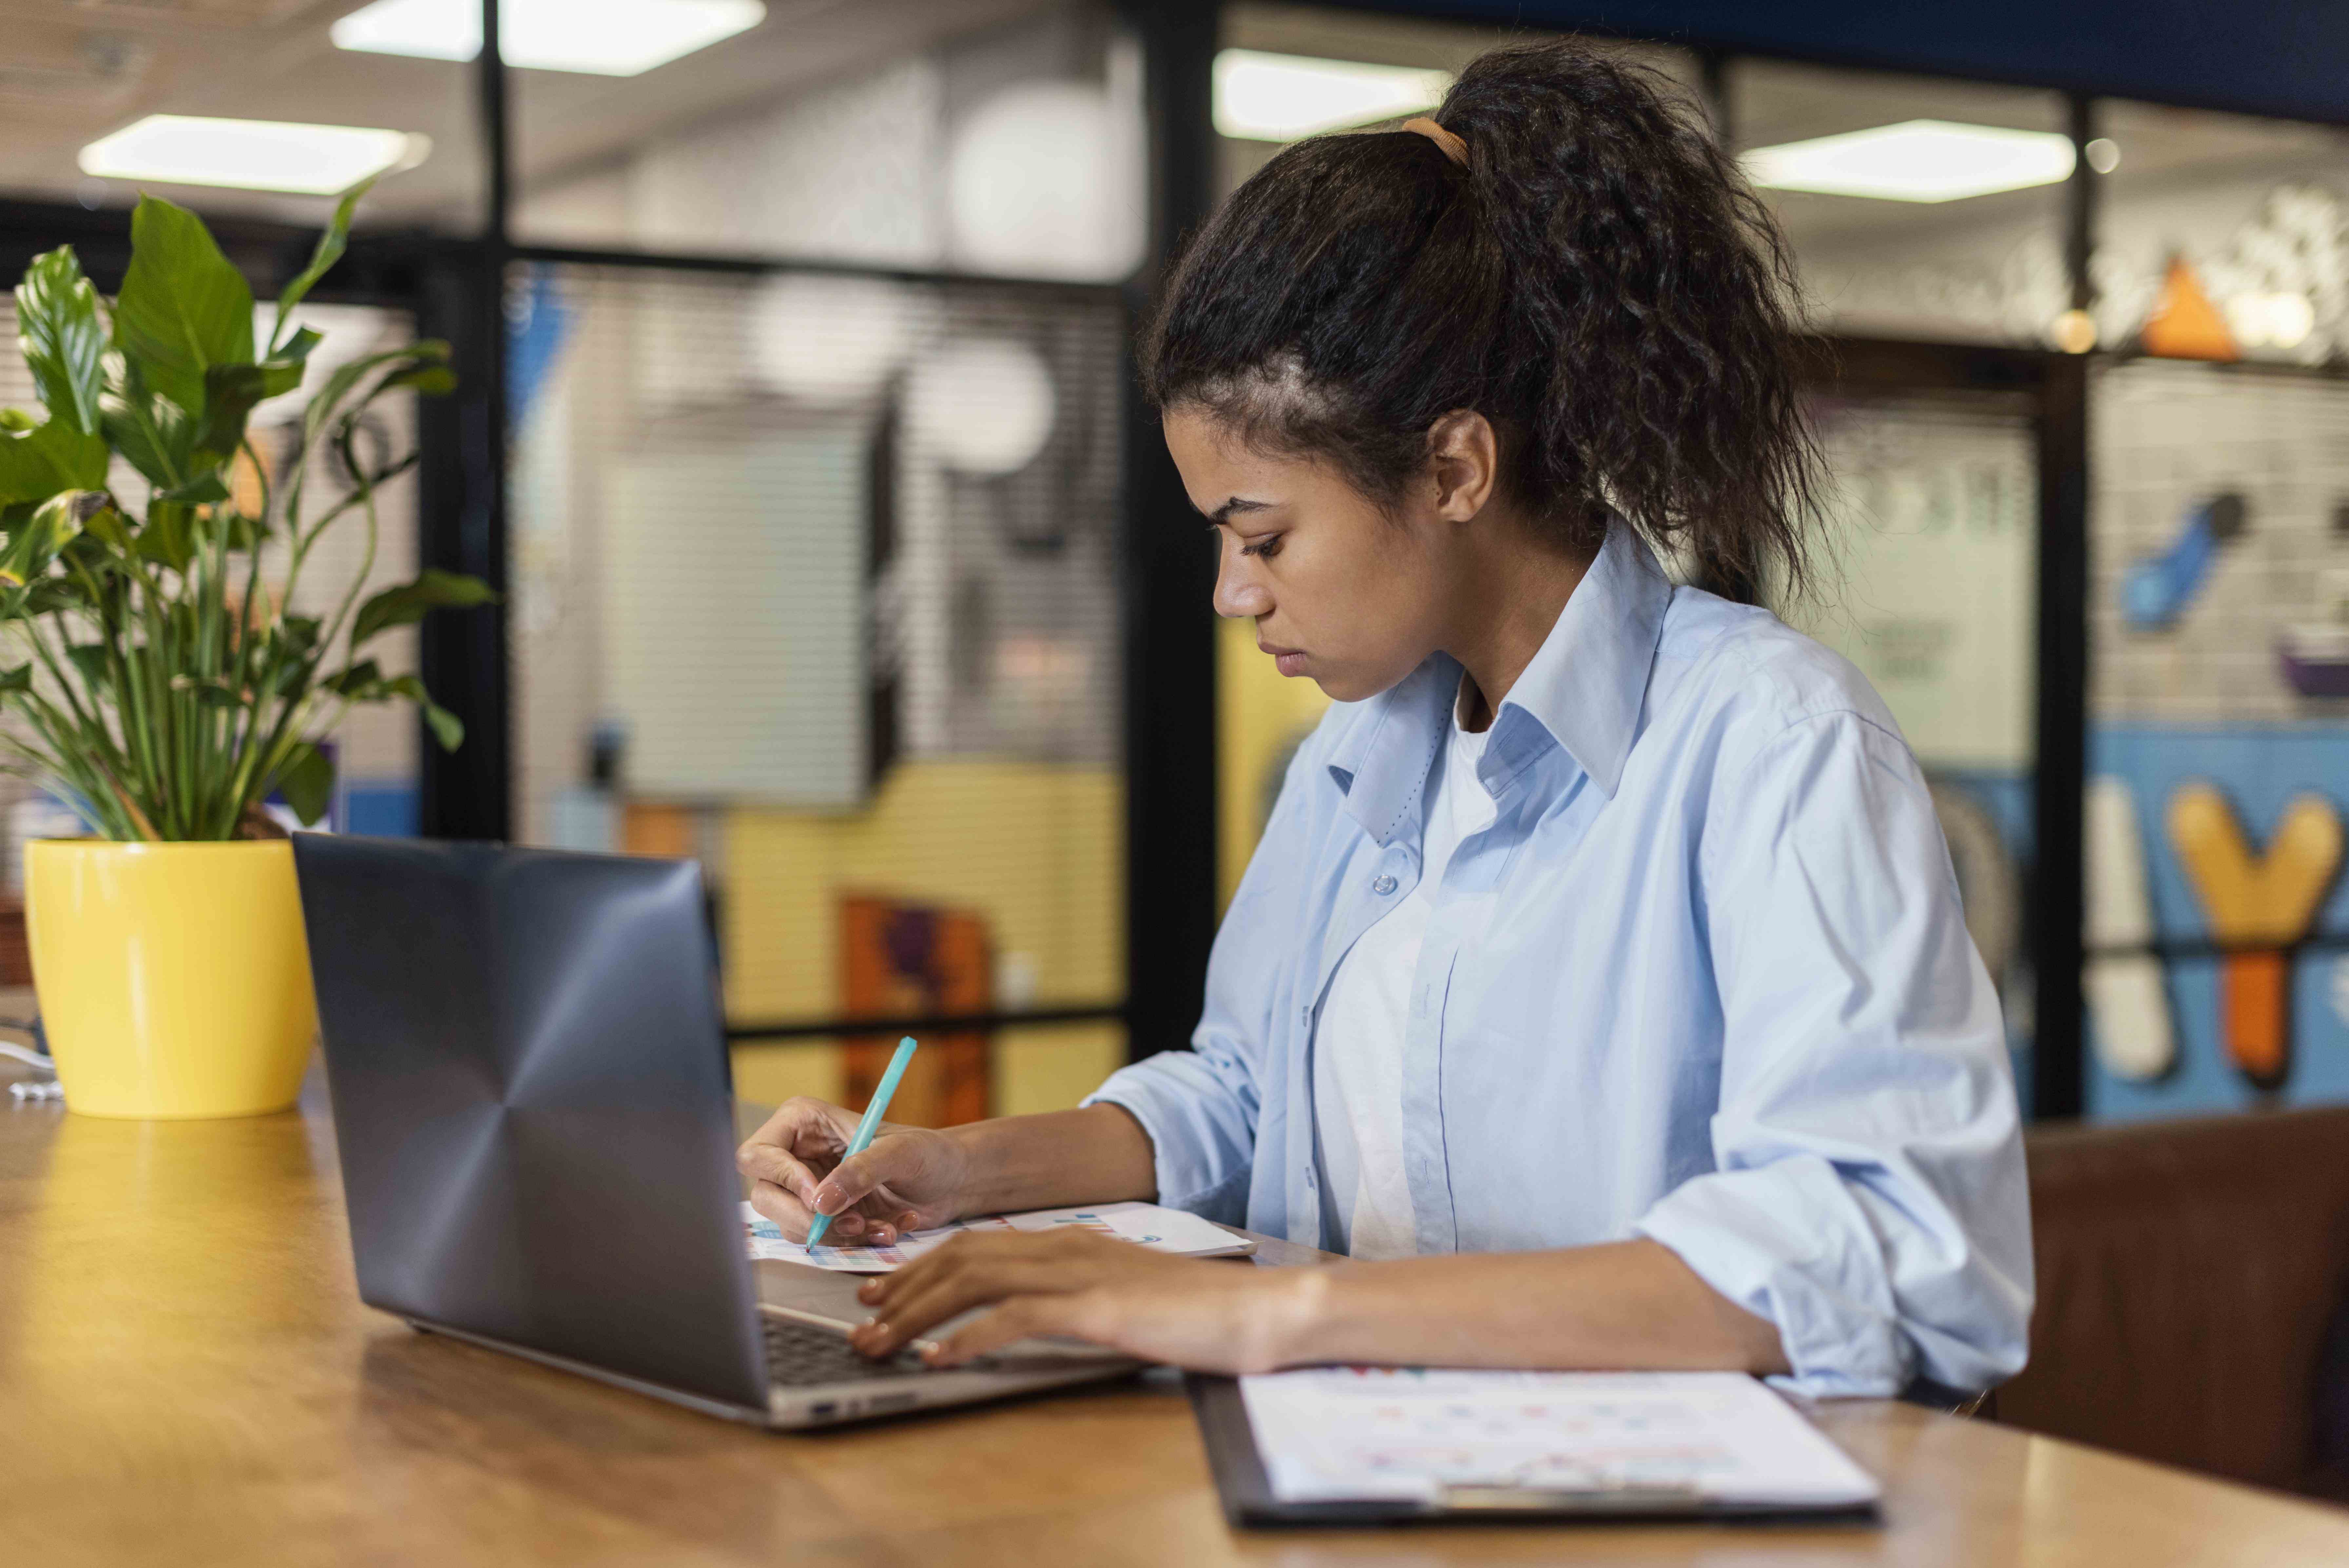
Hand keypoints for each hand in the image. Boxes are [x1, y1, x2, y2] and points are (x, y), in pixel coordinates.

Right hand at [736, 1097, 969, 1245]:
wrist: (951, 1183)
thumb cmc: (928, 1153)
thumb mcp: (901, 1153)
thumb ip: (861, 1171)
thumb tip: (822, 1202)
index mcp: (803, 1124)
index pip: (759, 1153)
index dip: (782, 1178)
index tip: (819, 1197)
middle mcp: (797, 1157)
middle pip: (766, 1195)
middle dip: (806, 1217)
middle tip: (849, 1223)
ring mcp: (809, 1190)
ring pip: (791, 1224)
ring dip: (835, 1234)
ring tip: (878, 1225)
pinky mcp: (825, 1218)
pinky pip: (820, 1241)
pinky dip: (852, 1243)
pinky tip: (885, 1230)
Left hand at [847, 1230, 1324, 1373]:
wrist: (1257, 1310)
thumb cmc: (1197, 1312)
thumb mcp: (1123, 1296)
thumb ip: (1076, 1296)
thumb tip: (1030, 1313)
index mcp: (1072, 1242)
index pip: (977, 1246)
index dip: (921, 1268)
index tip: (880, 1292)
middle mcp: (1067, 1247)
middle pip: (962, 1258)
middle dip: (903, 1290)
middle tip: (860, 1320)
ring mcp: (1080, 1273)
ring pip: (975, 1282)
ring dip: (918, 1314)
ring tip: (878, 1343)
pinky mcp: (1095, 1306)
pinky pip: (1015, 1317)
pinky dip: (967, 1338)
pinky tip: (938, 1359)